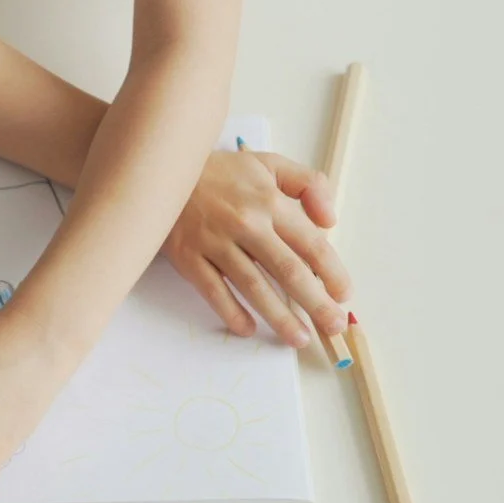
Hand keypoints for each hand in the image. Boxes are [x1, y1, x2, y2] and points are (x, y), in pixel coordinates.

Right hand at [163, 148, 350, 345]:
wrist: (160, 170)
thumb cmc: (219, 172)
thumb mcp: (268, 165)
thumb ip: (307, 184)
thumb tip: (330, 220)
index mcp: (268, 201)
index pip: (310, 243)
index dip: (332, 272)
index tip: (343, 294)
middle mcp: (245, 223)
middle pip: (287, 271)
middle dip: (315, 303)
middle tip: (332, 326)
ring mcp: (214, 242)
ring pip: (253, 287)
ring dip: (279, 317)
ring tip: (298, 337)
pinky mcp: (188, 257)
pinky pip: (213, 291)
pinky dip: (232, 313)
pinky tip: (248, 329)